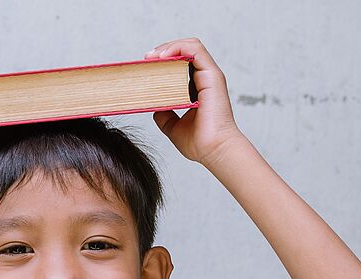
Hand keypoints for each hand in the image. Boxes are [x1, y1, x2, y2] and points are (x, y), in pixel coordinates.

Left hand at [144, 38, 244, 167]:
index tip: (146, 66)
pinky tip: (162, 56)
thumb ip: (165, 116)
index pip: (182, 64)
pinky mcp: (212, 75)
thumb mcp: (173, 127)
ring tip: (152, 56)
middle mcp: (205, 79)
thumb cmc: (200, 143)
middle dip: (164, 51)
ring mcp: (209, 76)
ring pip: (190, 46)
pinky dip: (178, 48)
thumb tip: (153, 108)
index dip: (164, 61)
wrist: (213, 151)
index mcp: (197, 89)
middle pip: (185, 51)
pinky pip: (195, 50)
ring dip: (169, 47)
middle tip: (146, 59)